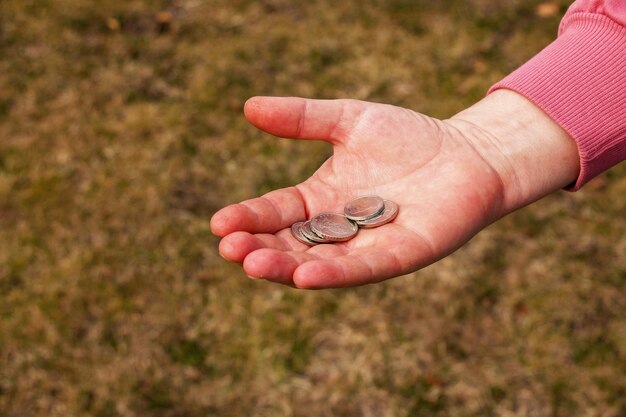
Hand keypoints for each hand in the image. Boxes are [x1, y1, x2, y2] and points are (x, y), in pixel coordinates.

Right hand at [210, 90, 578, 287]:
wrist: (467, 152)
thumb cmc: (409, 137)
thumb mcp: (349, 119)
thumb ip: (302, 117)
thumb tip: (248, 106)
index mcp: (320, 199)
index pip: (275, 212)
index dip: (248, 218)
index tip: (219, 223)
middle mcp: (337, 228)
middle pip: (289, 244)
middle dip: (259, 248)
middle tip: (229, 249)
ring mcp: (366, 246)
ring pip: (318, 262)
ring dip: (285, 266)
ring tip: (254, 263)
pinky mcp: (399, 255)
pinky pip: (363, 268)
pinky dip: (334, 273)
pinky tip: (306, 275)